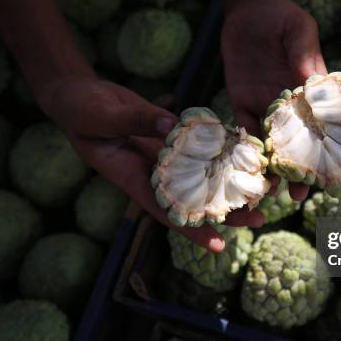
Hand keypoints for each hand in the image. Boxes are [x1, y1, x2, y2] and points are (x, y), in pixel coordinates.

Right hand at [38, 76, 263, 251]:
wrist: (77, 94)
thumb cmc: (81, 109)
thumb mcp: (105, 116)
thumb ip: (139, 120)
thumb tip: (173, 126)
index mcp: (132, 178)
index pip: (167, 212)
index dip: (193, 231)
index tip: (220, 246)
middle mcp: (152, 173)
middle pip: (192, 199)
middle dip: (225, 211)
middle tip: (260, 218)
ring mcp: (162, 157)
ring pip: (199, 176)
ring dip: (228, 183)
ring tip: (262, 189)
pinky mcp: (168, 138)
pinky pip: (196, 148)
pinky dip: (217, 151)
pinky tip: (243, 151)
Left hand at [221, 0, 326, 200]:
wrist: (250, 12)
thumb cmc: (284, 18)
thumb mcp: (300, 32)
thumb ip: (305, 54)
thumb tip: (312, 80)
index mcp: (311, 95)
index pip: (324, 129)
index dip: (328, 153)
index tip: (333, 175)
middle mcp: (291, 108)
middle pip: (298, 145)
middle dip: (300, 171)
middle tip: (300, 196)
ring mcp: (266, 108)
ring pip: (272, 145)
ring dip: (272, 169)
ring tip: (272, 193)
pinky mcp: (242, 105)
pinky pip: (243, 132)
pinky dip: (245, 150)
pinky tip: (246, 169)